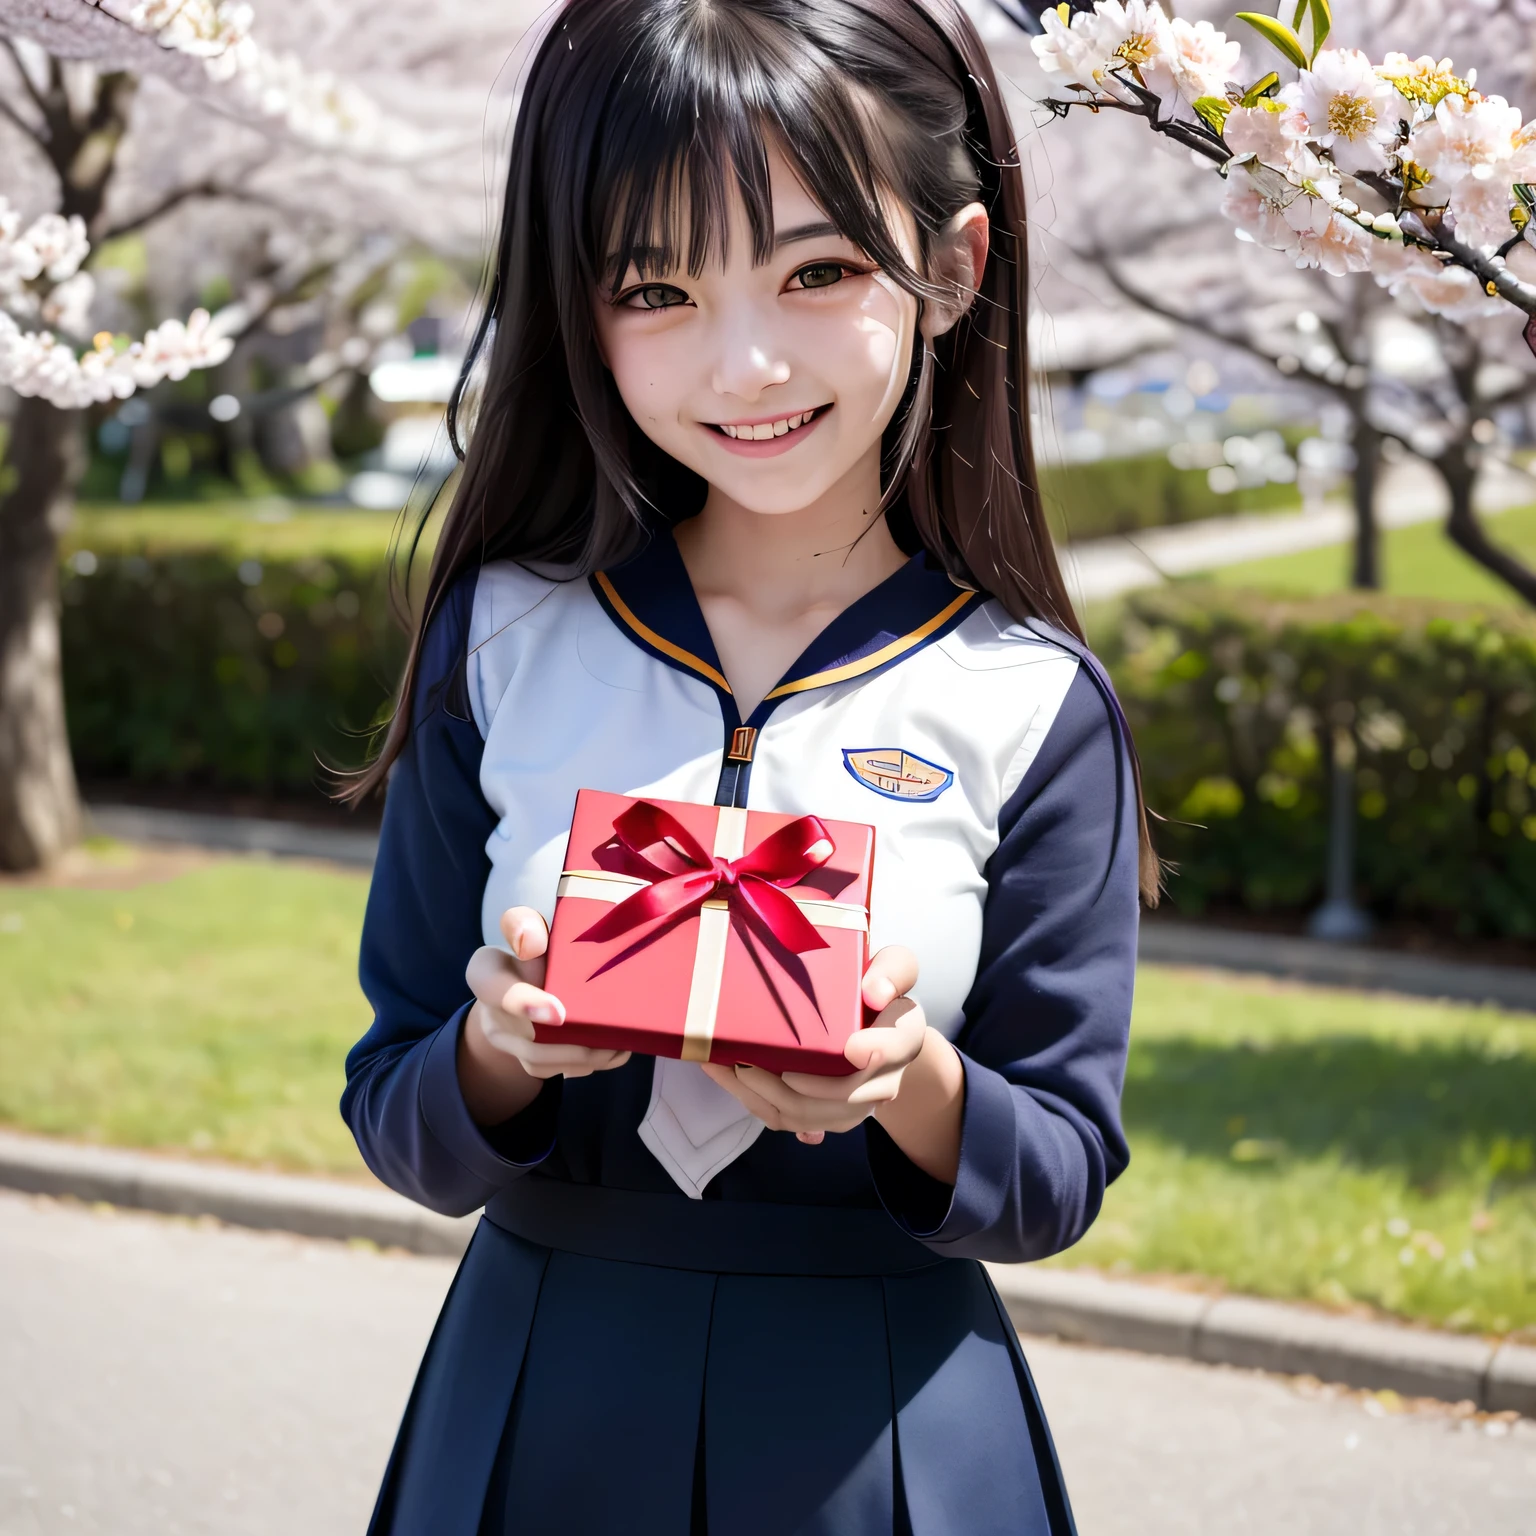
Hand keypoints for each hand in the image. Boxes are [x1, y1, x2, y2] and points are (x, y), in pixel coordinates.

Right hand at [458, 906, 630, 1125]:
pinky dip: (585, 1066)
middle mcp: (491, 1015)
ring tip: (620, 1047)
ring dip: (583, 1059)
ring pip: (540, 1062)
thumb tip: (530, 939)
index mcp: (487, 974)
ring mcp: (506, 1042)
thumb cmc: (531, 947)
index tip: (559, 1014)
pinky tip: (614, 1054)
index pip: (495, 988)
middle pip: (527, 1041)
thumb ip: (526, 926)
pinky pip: (550, 1071)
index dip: (523, 1003)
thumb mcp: (526, 927)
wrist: (519, 979)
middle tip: (611, 1039)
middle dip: (571, 1046)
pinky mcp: (523, 1059)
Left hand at [699, 946, 926, 1144]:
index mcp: (903, 1038)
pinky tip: (730, 1080)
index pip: (894, 1050)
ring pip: (811, 1117)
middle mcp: (884, 1081)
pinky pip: (794, 1122)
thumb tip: (874, 992)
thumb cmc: (881, 992)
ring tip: (728, 1068)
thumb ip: (892, 971)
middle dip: (793, 1087)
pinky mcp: (829, 1115)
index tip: (850, 1046)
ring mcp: (855, 1105)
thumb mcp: (895, 968)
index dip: (875, 1052)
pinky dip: (759, 1105)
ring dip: (765, 1098)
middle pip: (842, 1098)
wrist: (884, 1030)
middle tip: (750, 1061)